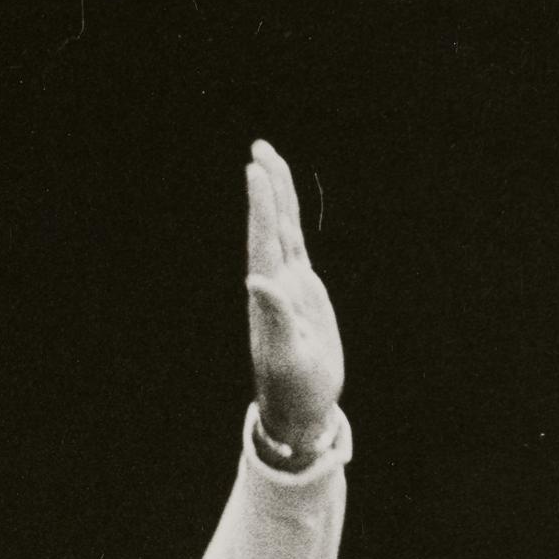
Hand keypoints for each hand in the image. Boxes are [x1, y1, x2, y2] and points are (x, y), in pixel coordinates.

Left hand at [245, 140, 344, 459]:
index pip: (266, 240)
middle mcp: (276, 286)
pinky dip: (290, 225)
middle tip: (259, 148)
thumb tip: (256, 280)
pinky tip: (286, 210)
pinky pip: (295, 250)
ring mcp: (289, 289)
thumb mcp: (288, 356)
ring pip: (283, 233)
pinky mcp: (303, 296)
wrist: (300, 410)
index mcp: (271, 296)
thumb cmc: (294, 390)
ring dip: (276, 200)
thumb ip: (275, 317)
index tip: (256, 169)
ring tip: (269, 164)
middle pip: (272, 227)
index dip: (262, 205)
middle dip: (267, 189)